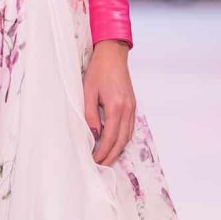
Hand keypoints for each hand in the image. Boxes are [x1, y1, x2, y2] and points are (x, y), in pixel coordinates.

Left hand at [83, 40, 135, 166]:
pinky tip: (114, 143)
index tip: (94, 160)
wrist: (112, 54)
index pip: (110, 137)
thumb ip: (90, 114)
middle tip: (99, 165)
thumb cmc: (98, 70)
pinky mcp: (132, 105)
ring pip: (127, 136)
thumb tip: (93, 134)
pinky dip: (122, 139)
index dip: (102, 152)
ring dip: (117, 149)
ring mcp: (132, 108)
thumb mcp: (88, 92)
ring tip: (105, 158)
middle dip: (111, 155)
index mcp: (116, 107)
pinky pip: (129, 128)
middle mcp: (127, 110)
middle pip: (121, 141)